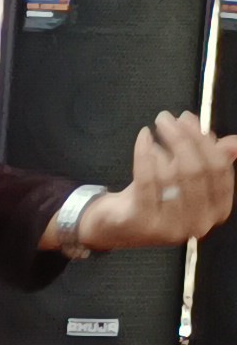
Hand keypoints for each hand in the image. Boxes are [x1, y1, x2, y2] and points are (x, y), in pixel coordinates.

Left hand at [71, 107, 236, 256]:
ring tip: (154, 133)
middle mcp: (200, 222)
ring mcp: (172, 226)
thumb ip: (211, 159)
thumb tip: (234, 143)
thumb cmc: (156, 197)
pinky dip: (144, 154)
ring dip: (162, 146)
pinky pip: (146, 180)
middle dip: (181, 138)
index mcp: (217, 210)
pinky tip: (143, 139)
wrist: (118, 225)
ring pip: (172, 175)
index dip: (203, 140)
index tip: (187, 118)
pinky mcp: (145, 223)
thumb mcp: (187, 177)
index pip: (219, 169)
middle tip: (165, 118)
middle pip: (197, 170)